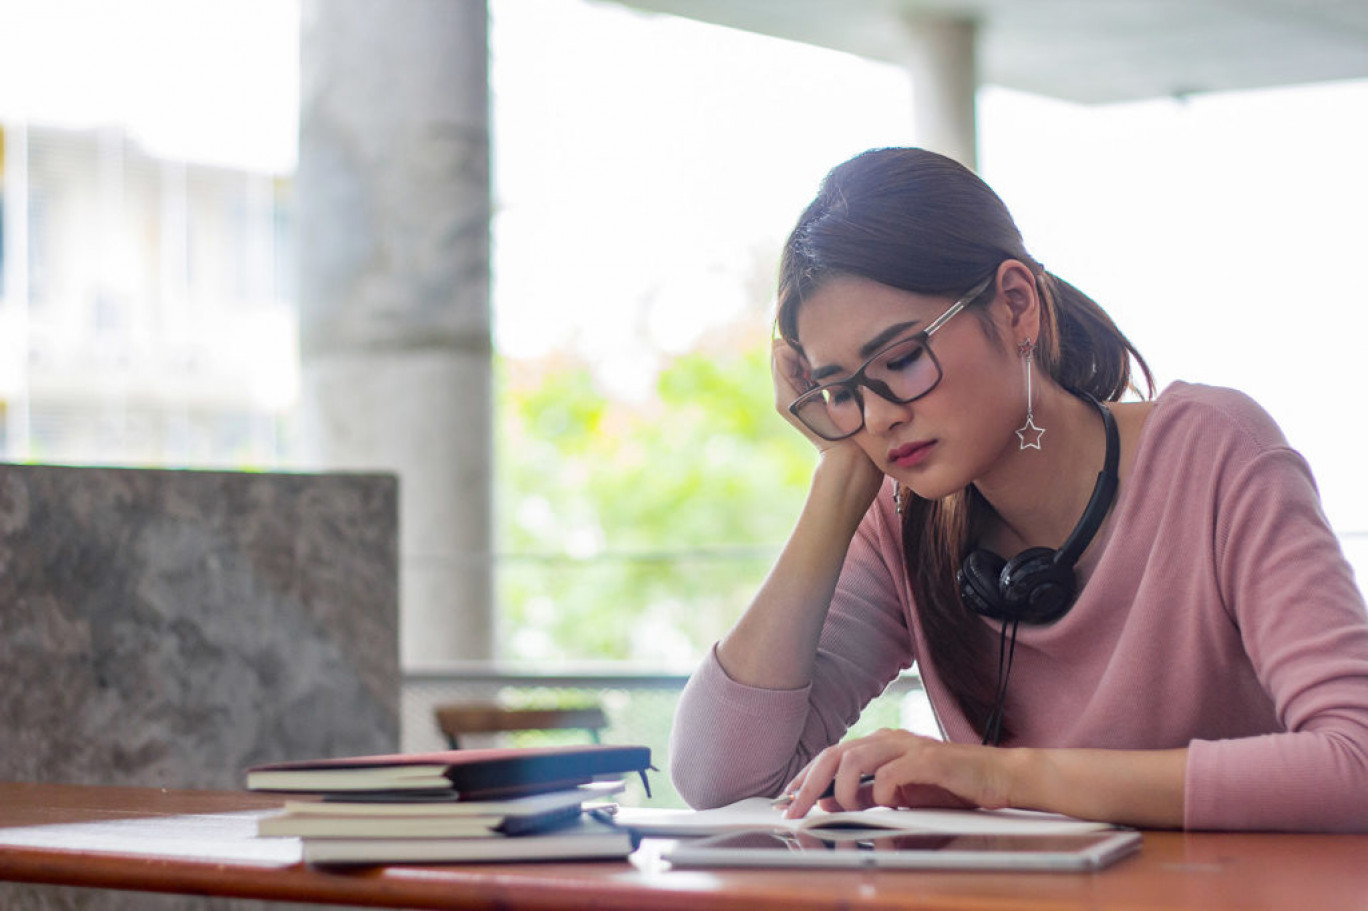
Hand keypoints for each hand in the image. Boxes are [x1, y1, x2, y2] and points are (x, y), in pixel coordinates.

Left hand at [780, 728, 1015, 819]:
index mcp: (879, 746)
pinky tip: (886, 805)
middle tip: (795, 810)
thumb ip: (867, 796)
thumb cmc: (949, 786)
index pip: (831, 756)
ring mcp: (907, 747)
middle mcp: (889, 740)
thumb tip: (828, 802)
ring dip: (842, 789)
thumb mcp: (899, 795)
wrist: (996, 776)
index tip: (787, 798)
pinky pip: (892, 772)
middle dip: (810, 784)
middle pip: (835, 754)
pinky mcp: (928, 759)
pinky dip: (881, 791)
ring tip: (844, 810)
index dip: (806, 776)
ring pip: (855, 758)